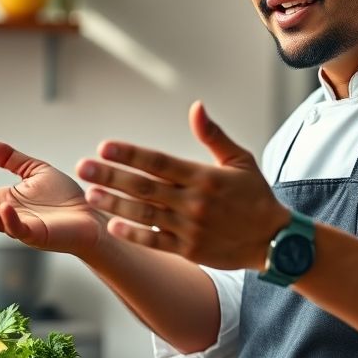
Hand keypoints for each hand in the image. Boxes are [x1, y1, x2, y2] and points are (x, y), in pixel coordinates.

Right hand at [0, 138, 104, 254]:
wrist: (91, 216)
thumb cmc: (63, 197)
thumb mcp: (33, 170)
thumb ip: (7, 158)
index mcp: (2, 200)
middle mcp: (5, 215)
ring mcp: (20, 227)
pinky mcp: (37, 235)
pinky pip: (19, 228)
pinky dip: (9, 219)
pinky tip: (2, 206)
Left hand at [75, 101, 289, 269]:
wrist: (274, 240)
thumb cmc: (255, 196)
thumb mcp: (240, 159)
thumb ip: (213, 135)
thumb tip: (196, 106)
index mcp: (204, 176)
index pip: (159, 162)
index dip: (130, 154)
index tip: (104, 146)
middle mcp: (194, 201)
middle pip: (144, 186)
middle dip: (111, 175)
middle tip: (84, 166)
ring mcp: (190, 227)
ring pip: (144, 214)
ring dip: (114, 204)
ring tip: (91, 194)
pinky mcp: (190, 250)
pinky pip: (155, 242)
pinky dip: (134, 234)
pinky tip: (113, 225)